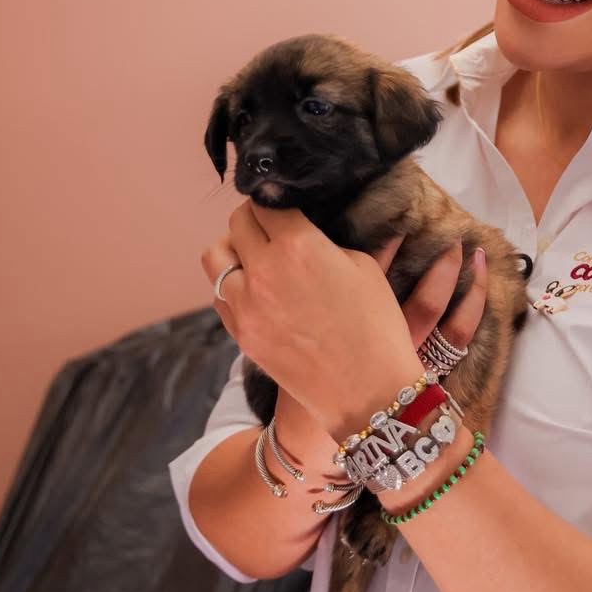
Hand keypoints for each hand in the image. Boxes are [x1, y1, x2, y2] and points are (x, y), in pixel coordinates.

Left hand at [198, 199, 487, 442]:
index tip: (286, 205)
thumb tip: (302, 230)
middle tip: (272, 226)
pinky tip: (257, 291)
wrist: (367, 391)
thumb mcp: (362, 266)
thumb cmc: (376, 325)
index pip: (267, 202)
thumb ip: (324, 240)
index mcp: (298, 245)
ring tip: (255, 257)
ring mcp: (246, 305)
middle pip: (238, 223)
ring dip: (234, 249)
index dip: (278, 200)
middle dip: (255, 219)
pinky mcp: (241, 334)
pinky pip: (220, 295)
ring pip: (215, 257)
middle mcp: (263, 270)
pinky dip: (233, 285)